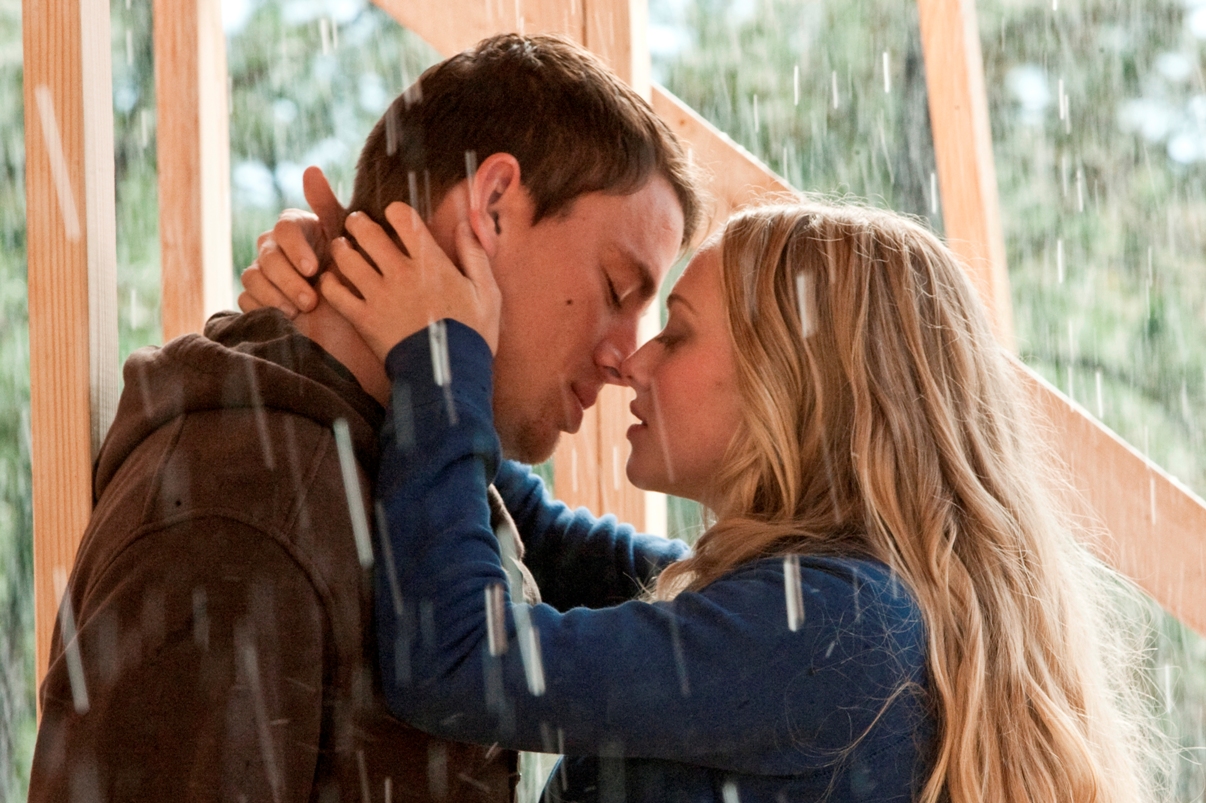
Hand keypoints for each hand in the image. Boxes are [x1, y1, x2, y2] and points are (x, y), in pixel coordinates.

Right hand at [238, 166, 346, 317]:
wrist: (350, 321)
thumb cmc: (350, 276)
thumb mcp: (346, 242)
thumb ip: (327, 207)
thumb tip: (310, 169)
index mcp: (296, 229)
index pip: (285, 229)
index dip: (297, 249)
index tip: (313, 270)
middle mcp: (274, 247)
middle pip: (268, 256)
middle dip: (288, 280)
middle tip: (310, 301)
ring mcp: (263, 273)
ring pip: (253, 278)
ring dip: (275, 295)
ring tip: (298, 312)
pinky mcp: (257, 298)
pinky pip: (247, 299)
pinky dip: (264, 308)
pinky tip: (285, 319)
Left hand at [320, 203, 500, 360]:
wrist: (450, 378)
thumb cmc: (472, 335)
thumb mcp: (487, 293)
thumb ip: (475, 255)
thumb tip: (466, 224)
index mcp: (431, 263)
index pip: (403, 218)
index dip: (394, 211)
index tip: (393, 216)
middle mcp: (401, 273)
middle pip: (366, 231)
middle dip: (358, 223)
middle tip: (357, 226)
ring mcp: (379, 296)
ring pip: (345, 257)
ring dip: (341, 249)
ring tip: (344, 250)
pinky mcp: (364, 320)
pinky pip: (334, 293)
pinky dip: (329, 283)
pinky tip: (334, 282)